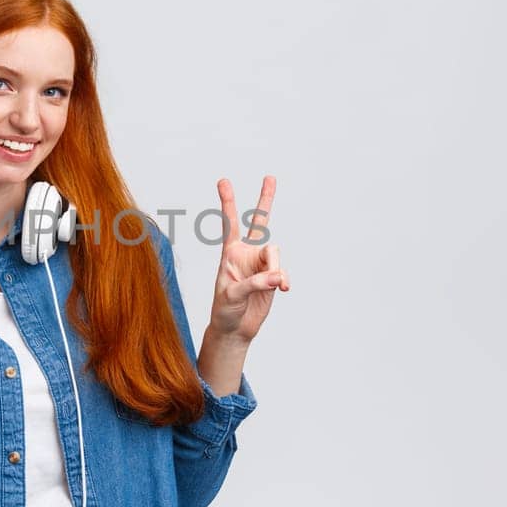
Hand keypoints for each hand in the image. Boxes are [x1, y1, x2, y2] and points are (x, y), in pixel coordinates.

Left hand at [208, 176, 289, 343]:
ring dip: (276, 268)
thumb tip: (277, 276)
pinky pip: (282, 273)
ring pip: (275, 254)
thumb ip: (254, 283)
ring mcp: (262, 264)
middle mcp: (247, 254)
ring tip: (278, 284)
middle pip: (259, 222)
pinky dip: (283, 279)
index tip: (223, 181)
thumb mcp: (231, 295)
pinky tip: (283, 287)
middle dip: (265, 200)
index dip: (228, 202)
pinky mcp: (274, 278)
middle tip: (269, 177)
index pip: (229, 224)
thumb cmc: (224, 310)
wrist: (235, 329)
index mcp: (230, 253)